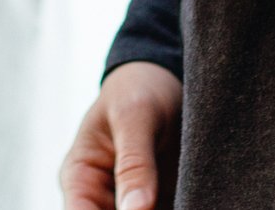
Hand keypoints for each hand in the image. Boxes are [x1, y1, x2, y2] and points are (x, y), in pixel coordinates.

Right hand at [60, 62, 181, 209]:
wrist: (167, 78)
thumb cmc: (139, 86)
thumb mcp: (135, 116)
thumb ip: (134, 164)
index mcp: (80, 176)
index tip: (144, 208)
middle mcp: (101, 197)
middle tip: (162, 200)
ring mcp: (132, 203)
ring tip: (184, 196)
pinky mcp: (160, 204)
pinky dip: (182, 208)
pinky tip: (194, 198)